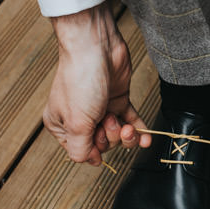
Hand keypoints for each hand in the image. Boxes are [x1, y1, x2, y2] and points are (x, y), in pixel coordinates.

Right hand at [43, 3, 148, 165]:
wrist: (97, 47)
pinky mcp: (118, 99)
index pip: (81, 152)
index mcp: (62, 125)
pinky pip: (131, 121)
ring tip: (126, 126)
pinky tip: (146, 138)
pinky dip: (140, 131)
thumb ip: (81, 148)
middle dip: (110, 138)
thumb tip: (88, 161)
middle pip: (102, 145)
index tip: (98, 140)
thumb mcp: (76, 123)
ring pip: (118, 135)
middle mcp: (80, 118)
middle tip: (107, 120)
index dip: (94, 151)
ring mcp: (101, 109)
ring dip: (126, 135)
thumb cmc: (80, 80)